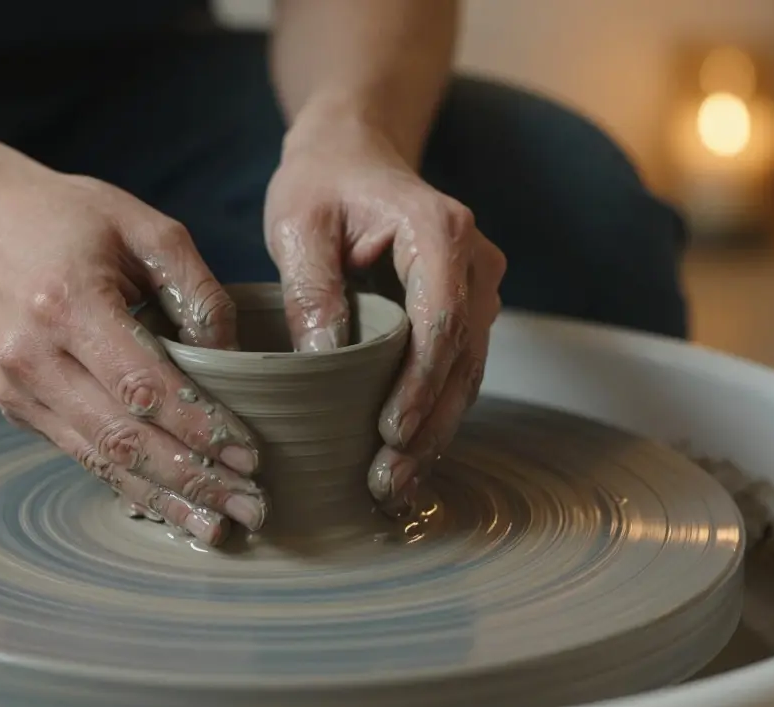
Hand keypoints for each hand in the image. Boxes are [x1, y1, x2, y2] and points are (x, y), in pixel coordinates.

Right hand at [0, 137, 265, 544]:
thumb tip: (236, 355)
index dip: (198, 426)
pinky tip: (170, 505)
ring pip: (100, 460)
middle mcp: (35, 356)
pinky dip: (128, 483)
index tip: (249, 456)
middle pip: (123, 438)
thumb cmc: (64, 216)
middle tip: (250, 507)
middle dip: (192, 480)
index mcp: (68, 303)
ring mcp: (18, 388)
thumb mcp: (142, 225)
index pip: (143, 385)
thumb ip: (195, 287)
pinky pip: (80, 454)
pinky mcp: (16, 405)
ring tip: (216, 528)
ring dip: (163, 499)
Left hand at [264, 131, 505, 516]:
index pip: (440, 321)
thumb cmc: (322, 183)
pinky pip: (455, 370)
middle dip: (427, 427)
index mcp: (439, 232)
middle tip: (387, 483)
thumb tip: (323, 360)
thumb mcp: (298, 223)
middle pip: (461, 359)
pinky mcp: (462, 311)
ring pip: (465, 374)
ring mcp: (475, 289)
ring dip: (433, 433)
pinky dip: (432, 415)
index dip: (418, 385)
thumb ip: (312, 287)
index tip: (389, 434)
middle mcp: (474, 263)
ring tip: (392, 486)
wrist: (352, 152)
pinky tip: (405, 458)